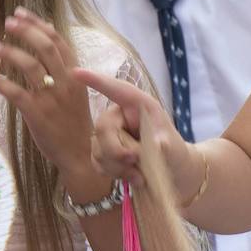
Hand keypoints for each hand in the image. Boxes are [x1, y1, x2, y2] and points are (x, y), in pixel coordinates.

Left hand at [0, 9, 101, 196]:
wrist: (80, 153)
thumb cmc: (73, 119)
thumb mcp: (74, 89)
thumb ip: (61, 64)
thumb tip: (46, 34)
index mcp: (75, 75)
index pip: (58, 41)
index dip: (39, 24)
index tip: (21, 13)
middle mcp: (65, 83)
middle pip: (45, 48)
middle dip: (25, 31)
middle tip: (7, 22)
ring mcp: (51, 98)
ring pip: (30, 67)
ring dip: (10, 53)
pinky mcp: (37, 114)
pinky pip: (17, 94)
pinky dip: (3, 84)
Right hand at [74, 68, 195, 194]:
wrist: (173, 175)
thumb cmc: (174, 154)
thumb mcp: (174, 147)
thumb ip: (162, 145)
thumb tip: (155, 145)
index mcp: (138, 107)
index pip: (117, 90)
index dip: (96, 81)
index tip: (76, 73)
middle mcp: (120, 116)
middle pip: (102, 128)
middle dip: (116, 149)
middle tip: (135, 162)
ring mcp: (109, 134)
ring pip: (98, 148)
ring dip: (118, 166)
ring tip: (140, 175)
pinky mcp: (102, 152)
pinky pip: (96, 161)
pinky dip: (113, 173)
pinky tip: (130, 177)